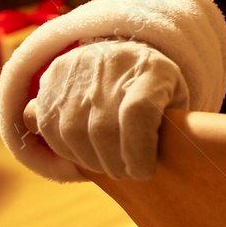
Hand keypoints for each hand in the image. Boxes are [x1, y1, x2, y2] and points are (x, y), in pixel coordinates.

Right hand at [25, 38, 189, 179]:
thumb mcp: (176, 102)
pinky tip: (84, 151)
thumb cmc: (154, 88)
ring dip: (89, 160)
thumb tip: (167, 163)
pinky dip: (65, 149)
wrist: (122, 53)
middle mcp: (109, 65)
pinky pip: (48, 126)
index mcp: (151, 70)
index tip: (143, 172)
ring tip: (106, 163)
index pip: (138, 112)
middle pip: (103, 129)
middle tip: (126, 173)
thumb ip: (174, 129)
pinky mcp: (52, 78)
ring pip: (72, 132)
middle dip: (115, 164)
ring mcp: (76, 70)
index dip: (138, 151)